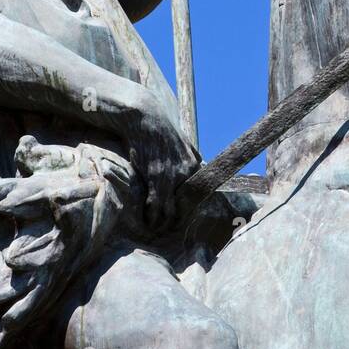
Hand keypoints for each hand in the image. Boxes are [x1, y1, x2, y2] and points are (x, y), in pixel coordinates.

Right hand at [129, 91, 200, 231]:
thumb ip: (192, 154)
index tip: (180, 217)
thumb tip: (200, 162)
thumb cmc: (161, 131)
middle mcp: (186, 173)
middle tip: (169, 229)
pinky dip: (152, 215)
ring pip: (170, 208)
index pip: (193, 195)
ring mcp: (172, 176)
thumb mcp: (183, 142)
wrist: (147, 119)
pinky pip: (156, 204)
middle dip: (176, 220)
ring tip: (157, 229)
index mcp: (194, 166)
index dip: (186, 208)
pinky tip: (148, 221)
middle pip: (184, 205)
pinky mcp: (156, 177)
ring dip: (163, 222)